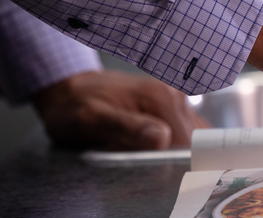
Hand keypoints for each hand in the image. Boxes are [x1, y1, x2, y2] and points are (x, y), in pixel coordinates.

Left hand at [33, 71, 209, 149]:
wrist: (68, 87)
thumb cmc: (75, 104)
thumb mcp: (91, 118)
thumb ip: (126, 128)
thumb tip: (162, 139)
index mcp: (160, 97)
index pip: (190, 140)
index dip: (183, 161)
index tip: (169, 174)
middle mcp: (173, 94)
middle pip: (194, 139)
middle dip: (178, 157)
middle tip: (150, 166)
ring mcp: (174, 97)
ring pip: (192, 136)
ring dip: (178, 151)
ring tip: (151, 156)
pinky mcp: (171, 104)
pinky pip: (185, 129)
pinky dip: (177, 144)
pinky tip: (159, 149)